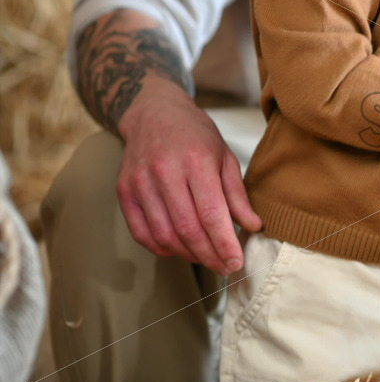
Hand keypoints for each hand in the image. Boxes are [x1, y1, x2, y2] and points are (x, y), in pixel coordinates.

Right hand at [116, 76, 261, 274]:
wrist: (153, 113)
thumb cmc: (196, 136)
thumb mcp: (225, 156)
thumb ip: (237, 194)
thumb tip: (253, 226)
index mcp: (196, 161)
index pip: (211, 214)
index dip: (225, 244)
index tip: (237, 262)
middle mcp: (164, 173)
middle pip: (188, 229)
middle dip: (210, 255)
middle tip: (226, 267)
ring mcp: (140, 183)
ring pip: (164, 235)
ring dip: (188, 255)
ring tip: (207, 258)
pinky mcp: (124, 192)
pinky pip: (142, 233)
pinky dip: (163, 249)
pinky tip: (181, 250)